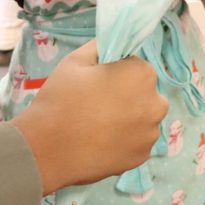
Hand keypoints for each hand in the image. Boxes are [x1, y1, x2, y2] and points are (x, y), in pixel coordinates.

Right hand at [13, 41, 167, 194]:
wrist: (48, 149)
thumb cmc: (61, 100)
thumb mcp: (75, 61)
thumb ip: (100, 47)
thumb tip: (111, 46)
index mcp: (142, 75)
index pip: (134, 66)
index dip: (115, 73)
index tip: (97, 83)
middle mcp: (155, 104)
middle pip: (143, 93)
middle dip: (126, 96)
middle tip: (96, 106)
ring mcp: (150, 134)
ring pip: (142, 119)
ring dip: (128, 119)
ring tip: (98, 127)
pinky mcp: (142, 157)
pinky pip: (136, 142)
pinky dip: (124, 141)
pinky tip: (101, 142)